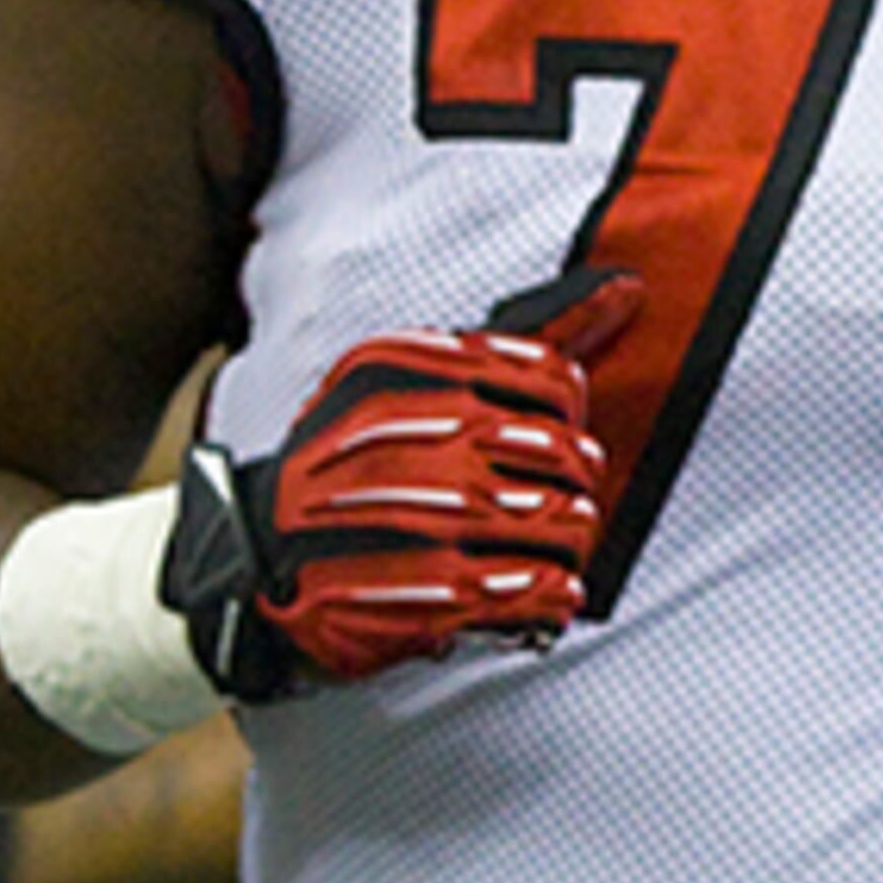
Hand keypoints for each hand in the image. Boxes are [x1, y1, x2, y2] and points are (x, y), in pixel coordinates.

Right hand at [160, 265, 643, 700]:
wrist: (255, 558)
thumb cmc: (356, 461)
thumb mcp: (414, 380)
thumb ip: (521, 339)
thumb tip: (627, 288)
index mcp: (404, 372)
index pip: (548, 377)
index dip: (568, 413)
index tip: (551, 431)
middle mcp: (409, 439)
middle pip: (561, 452)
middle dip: (577, 481)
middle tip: (562, 494)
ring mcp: (415, 519)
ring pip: (556, 522)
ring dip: (571, 540)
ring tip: (555, 546)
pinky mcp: (421, 594)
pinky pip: (529, 588)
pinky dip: (553, 593)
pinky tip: (546, 590)